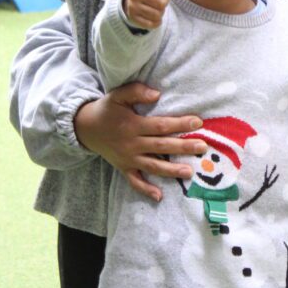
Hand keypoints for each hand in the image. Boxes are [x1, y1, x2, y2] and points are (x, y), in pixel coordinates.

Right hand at [74, 82, 207, 200]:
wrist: (84, 128)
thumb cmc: (107, 109)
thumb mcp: (118, 95)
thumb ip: (136, 92)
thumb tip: (156, 94)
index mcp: (133, 125)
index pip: (160, 126)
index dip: (179, 124)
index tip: (198, 122)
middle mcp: (132, 144)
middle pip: (161, 147)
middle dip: (183, 147)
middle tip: (202, 148)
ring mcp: (128, 159)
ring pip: (152, 166)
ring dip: (171, 170)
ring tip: (189, 172)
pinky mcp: (123, 168)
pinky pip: (135, 181)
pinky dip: (145, 189)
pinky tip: (159, 196)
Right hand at [126, 0, 171, 28]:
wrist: (136, 0)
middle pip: (163, 1)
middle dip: (163, 0)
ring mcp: (134, 7)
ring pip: (159, 13)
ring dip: (160, 10)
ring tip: (153, 3)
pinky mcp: (135, 20)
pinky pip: (154, 23)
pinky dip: (155, 20)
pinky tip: (149, 12)